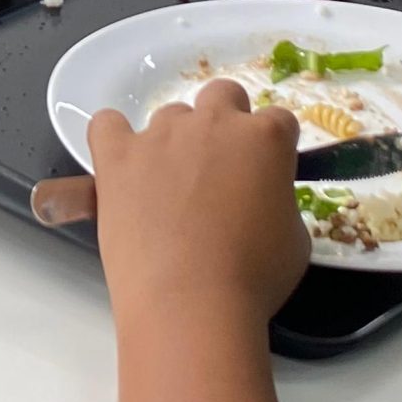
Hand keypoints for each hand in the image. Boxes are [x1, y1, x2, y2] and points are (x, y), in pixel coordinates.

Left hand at [32, 78, 310, 322]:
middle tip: (218, 171)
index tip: (263, 177)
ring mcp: (161, 135)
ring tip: (168, 189)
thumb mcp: (295, 238)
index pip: (277, 121)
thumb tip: (261, 200)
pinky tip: (121, 166)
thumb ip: (278, 200)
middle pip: (222, 96)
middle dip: (224, 125)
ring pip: (170, 116)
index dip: (271, 150)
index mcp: (265, 138)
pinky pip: (107, 124)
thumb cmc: (253, 279)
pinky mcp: (117, 156)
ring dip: (174, 142)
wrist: (190, 304)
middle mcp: (213, 123)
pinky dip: (114, 138)